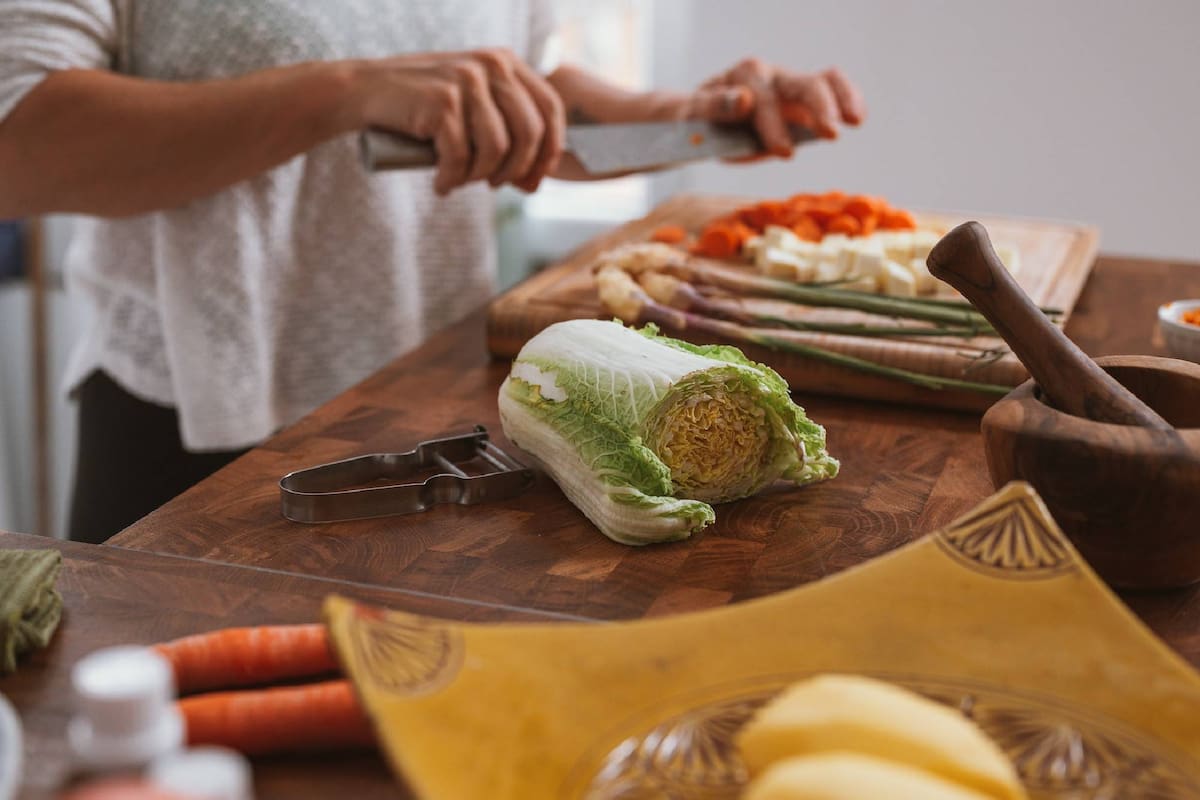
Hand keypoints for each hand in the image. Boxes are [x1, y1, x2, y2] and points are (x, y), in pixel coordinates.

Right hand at [350, 49, 564, 194]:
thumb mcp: (474, 106)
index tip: (533, 180)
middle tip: (494, 186)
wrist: (367, 91)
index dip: (550, 151)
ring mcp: (466, 81)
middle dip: (517, 170)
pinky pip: (461, 157)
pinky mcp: (442, 102)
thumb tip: (537, 181)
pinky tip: (441, 184)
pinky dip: (452, 180)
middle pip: (530, 132)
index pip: (551, 109)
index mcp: (506, 62)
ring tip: (460, 181)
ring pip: (498, 149)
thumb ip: (507, 129)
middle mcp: (491, 65)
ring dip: (480, 177)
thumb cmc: (425, 107)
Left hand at [687, 60, 865, 157]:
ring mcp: (789, 84)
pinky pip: (832, 87)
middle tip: (830, 134)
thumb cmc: (699, 119)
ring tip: (854, 121)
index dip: (773, 125)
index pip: (763, 99)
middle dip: (818, 109)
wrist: (703, 117)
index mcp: (742, 77)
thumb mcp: (695, 115)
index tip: (783, 151)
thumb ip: (717, 107)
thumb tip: (744, 99)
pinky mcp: (803, 98)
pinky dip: (848, 99)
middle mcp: (770, 75)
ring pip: (824, 80)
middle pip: (802, 84)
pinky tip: (857, 117)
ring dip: (842, 99)